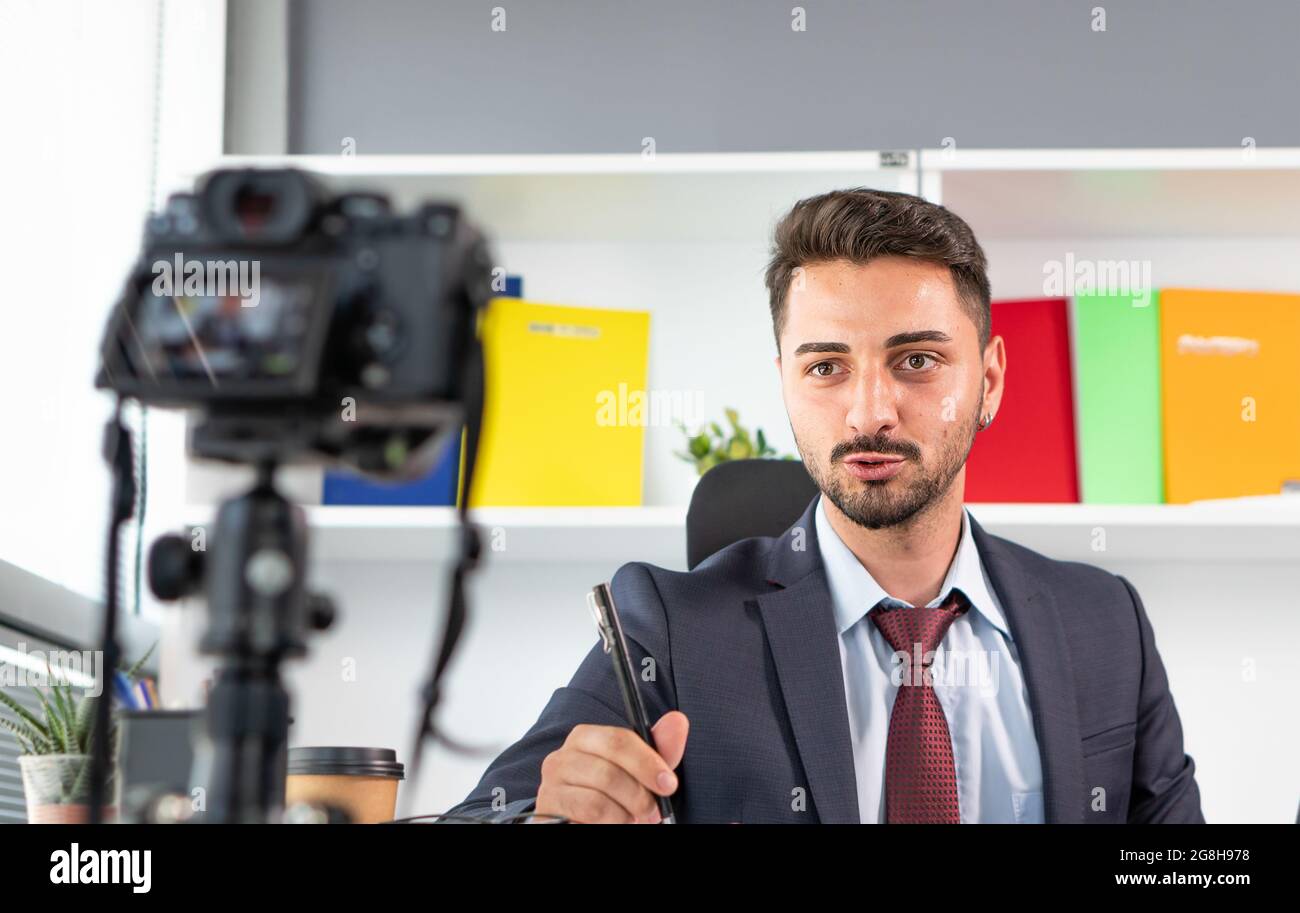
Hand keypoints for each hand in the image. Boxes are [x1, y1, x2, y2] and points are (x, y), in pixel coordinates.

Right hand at [534, 711, 688, 822]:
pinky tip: (613, 823)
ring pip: (598, 799)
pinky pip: (586, 815)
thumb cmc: (617, 794)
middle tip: (653, 812)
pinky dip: (610, 823)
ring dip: (625, 815)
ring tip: (632, 819)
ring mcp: (550, 785)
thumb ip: (661, 749)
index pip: (618, 741)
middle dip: (638, 796)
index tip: (668, 784)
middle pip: (608, 772)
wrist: (588, 821)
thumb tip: (678, 720)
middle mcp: (561, 757)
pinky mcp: (547, 810)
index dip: (647, 763)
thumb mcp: (643, 772)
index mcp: (585, 738)